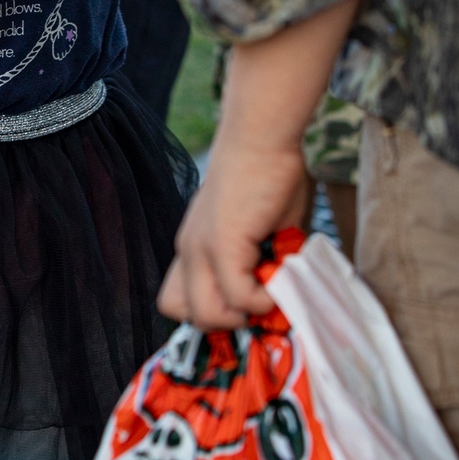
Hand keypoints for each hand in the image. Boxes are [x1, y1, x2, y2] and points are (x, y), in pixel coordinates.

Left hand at [158, 131, 307, 328]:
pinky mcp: (223, 244)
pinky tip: (280, 277)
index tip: (247, 305)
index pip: (178, 302)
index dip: (212, 312)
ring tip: (271, 289)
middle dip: (228, 321)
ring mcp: (202, 249)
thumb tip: (280, 293)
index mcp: (194, 247)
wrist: (261, 138)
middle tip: (260, 301)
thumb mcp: (257, 229)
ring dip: (245, 314)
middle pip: (186, 315)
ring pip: (207, 316)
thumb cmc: (265, 176)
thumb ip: (261, 262)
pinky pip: (239, 296)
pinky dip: (264, 298)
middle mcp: (189, 250)